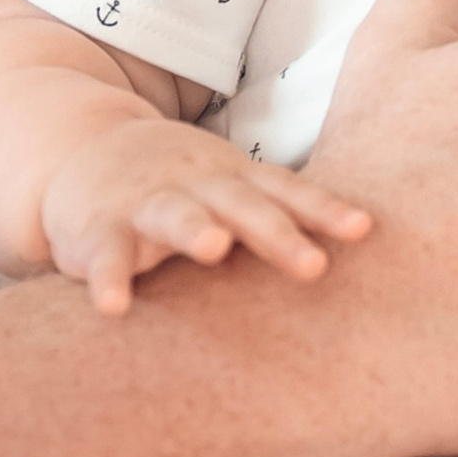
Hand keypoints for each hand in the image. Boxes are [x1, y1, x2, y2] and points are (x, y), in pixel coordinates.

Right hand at [40, 113, 369, 314]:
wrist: (84, 150)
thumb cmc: (182, 184)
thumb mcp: (233, 188)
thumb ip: (285, 213)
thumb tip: (373, 243)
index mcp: (235, 180)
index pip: (286, 192)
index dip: (324, 209)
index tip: (363, 230)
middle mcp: (196, 186)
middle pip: (241, 205)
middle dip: (276, 233)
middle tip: (313, 266)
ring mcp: (145, 203)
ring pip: (173, 215)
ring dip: (194, 229)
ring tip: (214, 249)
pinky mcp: (97, 229)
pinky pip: (104, 254)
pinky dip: (108, 277)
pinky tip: (115, 306)